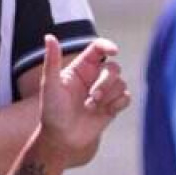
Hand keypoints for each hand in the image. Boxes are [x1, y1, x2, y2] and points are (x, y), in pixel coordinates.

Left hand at [36, 35, 129, 168]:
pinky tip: (106, 111)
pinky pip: (126, 97)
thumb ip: (51, 61)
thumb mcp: (50, 86)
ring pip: (121, 83)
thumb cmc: (51, 112)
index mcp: (81, 68)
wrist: (61, 139)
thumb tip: (48, 36)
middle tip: (92, 97)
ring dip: (108, 96)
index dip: (108, 46)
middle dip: (105, 82)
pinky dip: (118, 103)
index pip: (98, 48)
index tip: (113, 51)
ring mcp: (104, 92)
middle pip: (113, 68)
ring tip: (90, 107)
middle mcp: (94, 77)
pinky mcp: (112, 106)